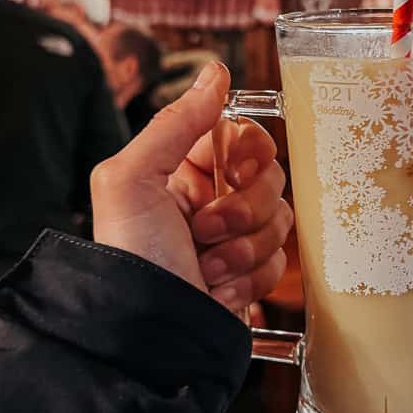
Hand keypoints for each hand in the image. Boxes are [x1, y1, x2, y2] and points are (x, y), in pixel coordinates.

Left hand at [91, 62, 291, 310]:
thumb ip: (175, 123)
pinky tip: (219, 292)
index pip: (240, 135)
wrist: (148, 340)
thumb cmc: (131, 260)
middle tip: (207, 232)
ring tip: (207, 270)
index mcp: (180, 170)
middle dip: (244, 208)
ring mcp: (232, 239)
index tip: (233, 172)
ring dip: (245, 248)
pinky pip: (281, 259)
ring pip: (281, 218)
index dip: (247, 151)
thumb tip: (216, 72)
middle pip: (270, 175)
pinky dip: (251, 279)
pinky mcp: (250, 275)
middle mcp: (209, 200)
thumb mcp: (132, 181)